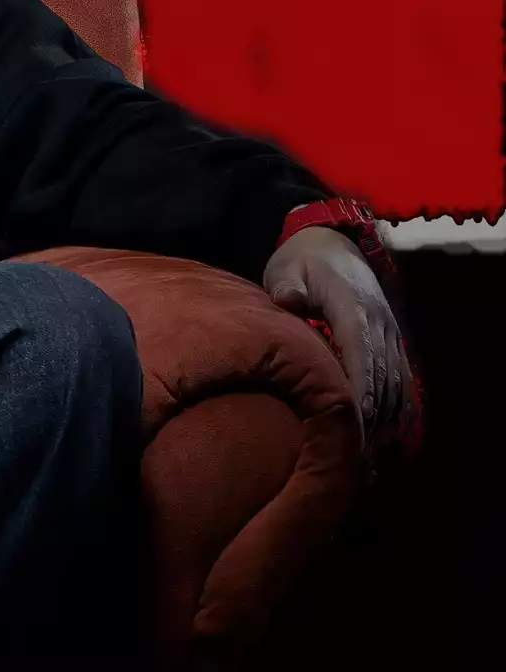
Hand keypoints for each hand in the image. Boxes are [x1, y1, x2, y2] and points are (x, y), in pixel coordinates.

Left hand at [263, 225, 414, 457]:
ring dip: (388, 412)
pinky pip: (401, 375)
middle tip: (360, 445)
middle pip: (382, 370)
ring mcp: (389, 330)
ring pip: (396, 378)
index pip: (361, 348)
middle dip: (375, 409)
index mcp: (353, 305)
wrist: (332, 242)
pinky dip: (398, 403)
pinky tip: (389, 430)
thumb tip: (289, 301)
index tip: (360, 413)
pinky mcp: (390, 338)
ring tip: (371, 447)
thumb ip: (288, 285)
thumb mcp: (288, 267)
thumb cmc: (302, 260)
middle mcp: (378, 321)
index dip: (362, 382)